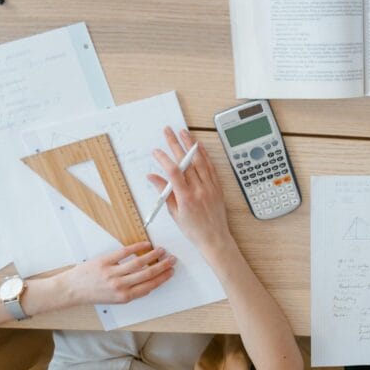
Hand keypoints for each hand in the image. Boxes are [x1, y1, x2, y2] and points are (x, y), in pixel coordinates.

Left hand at [57, 242, 175, 304]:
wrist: (72, 290)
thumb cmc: (92, 295)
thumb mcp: (115, 300)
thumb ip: (132, 293)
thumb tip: (148, 284)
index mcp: (124, 297)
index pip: (150, 285)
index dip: (162, 278)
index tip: (170, 272)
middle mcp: (120, 285)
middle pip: (147, 273)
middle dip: (162, 266)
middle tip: (171, 259)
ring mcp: (112, 273)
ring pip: (138, 263)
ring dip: (152, 256)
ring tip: (161, 251)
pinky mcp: (104, 261)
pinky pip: (124, 253)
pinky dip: (137, 247)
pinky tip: (145, 245)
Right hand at [147, 127, 233, 258]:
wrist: (214, 238)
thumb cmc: (193, 229)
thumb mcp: (174, 213)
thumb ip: (164, 192)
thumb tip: (152, 177)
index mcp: (186, 197)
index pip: (173, 172)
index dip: (164, 159)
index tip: (156, 152)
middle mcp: (199, 190)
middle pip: (186, 162)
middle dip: (175, 144)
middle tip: (168, 131)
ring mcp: (210, 187)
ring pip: (200, 161)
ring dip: (191, 145)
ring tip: (184, 132)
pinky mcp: (217, 187)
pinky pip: (211, 167)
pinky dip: (204, 156)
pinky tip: (199, 147)